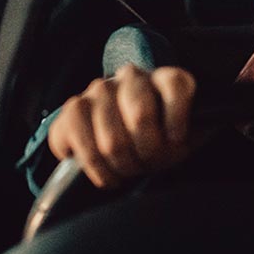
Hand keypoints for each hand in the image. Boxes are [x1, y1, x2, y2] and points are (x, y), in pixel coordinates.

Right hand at [47, 66, 197, 188]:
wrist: (123, 146)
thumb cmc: (158, 143)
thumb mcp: (180, 143)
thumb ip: (179, 142)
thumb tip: (170, 143)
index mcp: (165, 80)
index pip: (174, 84)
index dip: (177, 115)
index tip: (176, 140)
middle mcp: (132, 77)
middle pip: (141, 116)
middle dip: (148, 153)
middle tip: (148, 166)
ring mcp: (100, 89)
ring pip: (111, 140)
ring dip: (121, 166)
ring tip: (127, 173)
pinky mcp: (74, 107)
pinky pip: (81, 142)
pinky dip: (95, 168)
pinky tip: (105, 176)